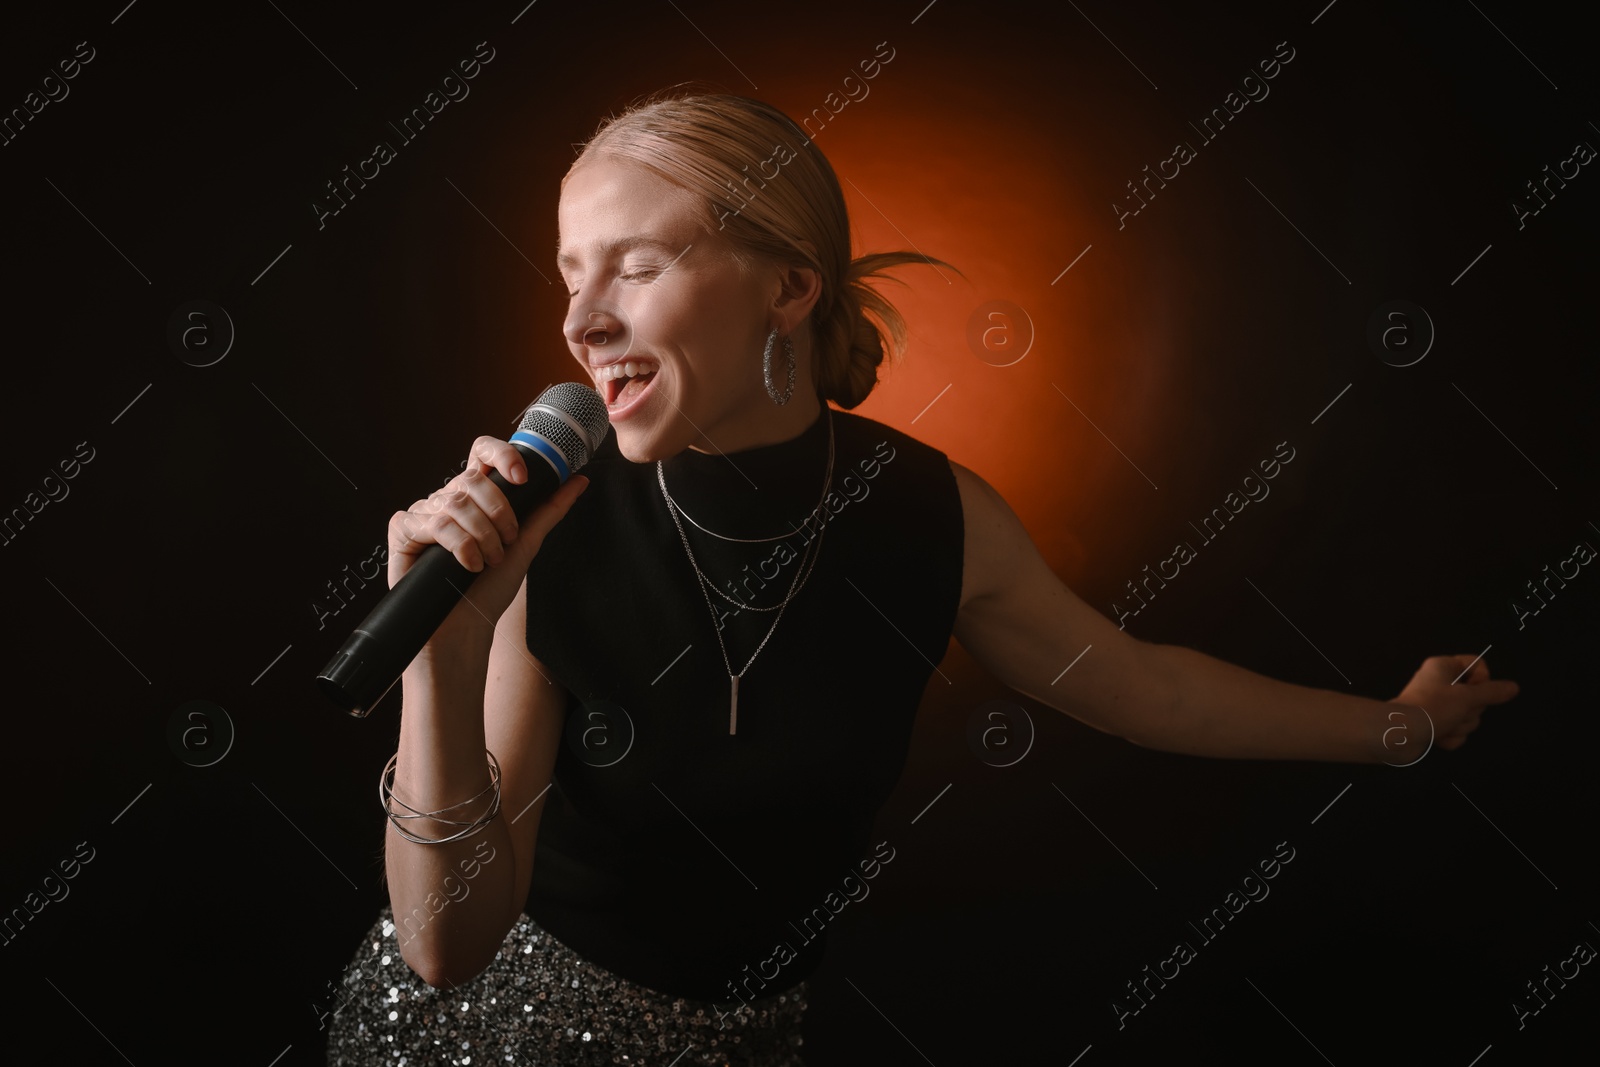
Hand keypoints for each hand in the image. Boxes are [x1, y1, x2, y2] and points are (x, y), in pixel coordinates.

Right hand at [387, 435, 589, 647]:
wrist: (465, 627)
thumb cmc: (491, 589)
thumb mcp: (527, 544)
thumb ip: (549, 509)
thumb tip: (580, 480)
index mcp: (475, 496)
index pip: (482, 453)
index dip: (502, 455)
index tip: (522, 478)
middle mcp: (447, 499)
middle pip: (472, 479)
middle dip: (499, 513)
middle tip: (507, 543)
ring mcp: (423, 513)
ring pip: (456, 502)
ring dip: (482, 536)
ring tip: (488, 562)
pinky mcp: (403, 531)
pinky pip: (433, 522)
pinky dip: (459, 546)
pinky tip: (467, 565)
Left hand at [1389, 654, 1518, 752]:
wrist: (1400, 734)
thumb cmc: (1432, 707)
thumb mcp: (1467, 697)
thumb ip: (1493, 692)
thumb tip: (1513, 687)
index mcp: (1444, 667)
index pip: (1478, 664)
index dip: (1483, 679)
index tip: (1474, 690)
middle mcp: (1439, 682)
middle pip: (1476, 695)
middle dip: (1470, 710)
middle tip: (1456, 711)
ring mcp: (1436, 704)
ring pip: (1468, 715)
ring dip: (1460, 725)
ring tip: (1444, 724)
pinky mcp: (1433, 724)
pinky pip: (1456, 730)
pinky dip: (1451, 736)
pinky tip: (1439, 736)